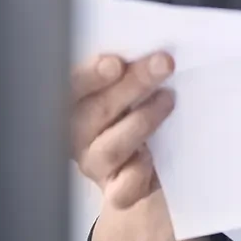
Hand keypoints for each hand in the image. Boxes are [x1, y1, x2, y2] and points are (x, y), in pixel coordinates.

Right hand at [71, 51, 176, 211]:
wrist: (147, 162)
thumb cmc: (135, 108)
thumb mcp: (128, 83)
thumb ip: (129, 67)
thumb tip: (153, 50)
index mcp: (73, 102)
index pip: (72, 86)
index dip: (90, 75)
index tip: (115, 62)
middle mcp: (79, 135)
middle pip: (95, 111)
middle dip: (131, 84)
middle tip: (163, 64)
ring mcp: (96, 164)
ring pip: (111, 147)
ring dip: (142, 120)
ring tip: (168, 99)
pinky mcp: (117, 191)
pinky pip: (123, 189)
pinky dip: (138, 173)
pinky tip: (151, 157)